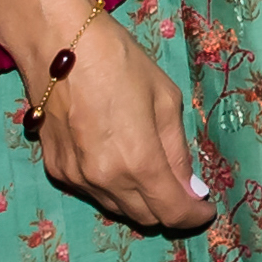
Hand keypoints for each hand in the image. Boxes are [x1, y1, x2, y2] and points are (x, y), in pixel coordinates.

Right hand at [0, 0, 210, 233]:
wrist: (58, 44)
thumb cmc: (120, 62)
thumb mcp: (165, 100)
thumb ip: (178, 150)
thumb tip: (191, 188)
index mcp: (138, 162)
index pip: (171, 213)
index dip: (193, 216)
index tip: (206, 209)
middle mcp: (104, 180)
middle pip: (145, 218)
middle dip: (169, 210)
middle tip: (185, 190)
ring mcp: (75, 178)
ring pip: (117, 208)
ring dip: (141, 200)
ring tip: (154, 172)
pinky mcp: (55, 169)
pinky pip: (92, 192)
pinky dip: (112, 187)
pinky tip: (119, 160)